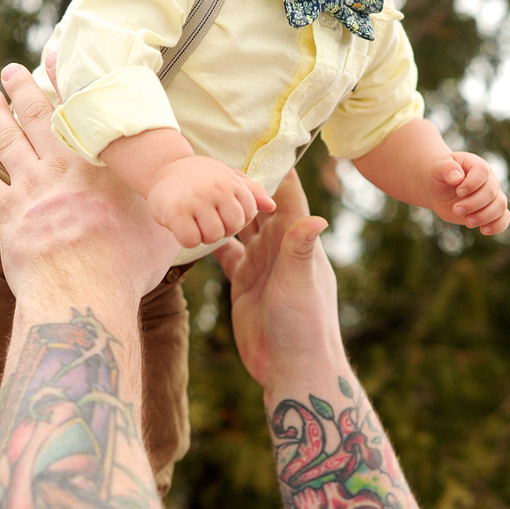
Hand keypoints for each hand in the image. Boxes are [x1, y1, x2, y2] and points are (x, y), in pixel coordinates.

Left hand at [0, 64, 177, 302]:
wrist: (84, 290)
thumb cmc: (129, 262)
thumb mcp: (162, 226)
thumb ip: (164, 206)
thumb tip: (185, 199)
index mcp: (101, 164)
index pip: (81, 112)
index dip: (64, 81)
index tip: (52, 56)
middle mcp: (63, 168)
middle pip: (38, 119)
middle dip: (23, 89)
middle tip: (11, 71)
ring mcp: (33, 190)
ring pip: (8, 142)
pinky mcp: (9, 215)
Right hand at [147, 156, 275, 249]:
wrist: (162, 167)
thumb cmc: (201, 177)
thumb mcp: (228, 179)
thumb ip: (251, 192)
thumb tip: (271, 206)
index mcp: (233, 182)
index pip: (248, 215)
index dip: (233, 218)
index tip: (218, 209)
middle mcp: (218, 189)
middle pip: (232, 227)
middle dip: (219, 228)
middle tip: (204, 216)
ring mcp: (197, 199)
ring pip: (212, 236)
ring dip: (201, 234)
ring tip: (191, 218)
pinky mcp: (176, 212)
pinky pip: (190, 240)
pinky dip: (185, 238)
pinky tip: (179, 225)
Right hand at [214, 172, 345, 390]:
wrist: (291, 367)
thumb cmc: (304, 326)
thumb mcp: (300, 284)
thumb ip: (301, 251)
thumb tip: (316, 218)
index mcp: (296, 241)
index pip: (287, 196)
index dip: (275, 170)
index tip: (258, 141)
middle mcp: (279, 247)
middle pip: (260, 205)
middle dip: (243, 183)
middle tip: (217, 154)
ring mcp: (260, 264)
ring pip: (240, 226)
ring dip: (225, 206)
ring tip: (201, 181)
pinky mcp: (243, 282)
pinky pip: (225, 253)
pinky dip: (212, 238)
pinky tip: (194, 222)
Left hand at [425, 151, 509, 233]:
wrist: (440, 190)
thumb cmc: (440, 176)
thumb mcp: (438, 169)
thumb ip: (446, 169)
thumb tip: (457, 177)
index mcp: (476, 166)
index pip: (482, 172)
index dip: (472, 183)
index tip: (458, 192)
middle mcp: (489, 180)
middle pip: (490, 192)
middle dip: (473, 204)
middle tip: (455, 210)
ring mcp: (493, 196)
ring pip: (500, 206)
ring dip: (484, 216)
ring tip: (467, 222)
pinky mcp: (491, 211)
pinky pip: (504, 218)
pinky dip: (497, 226)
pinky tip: (483, 230)